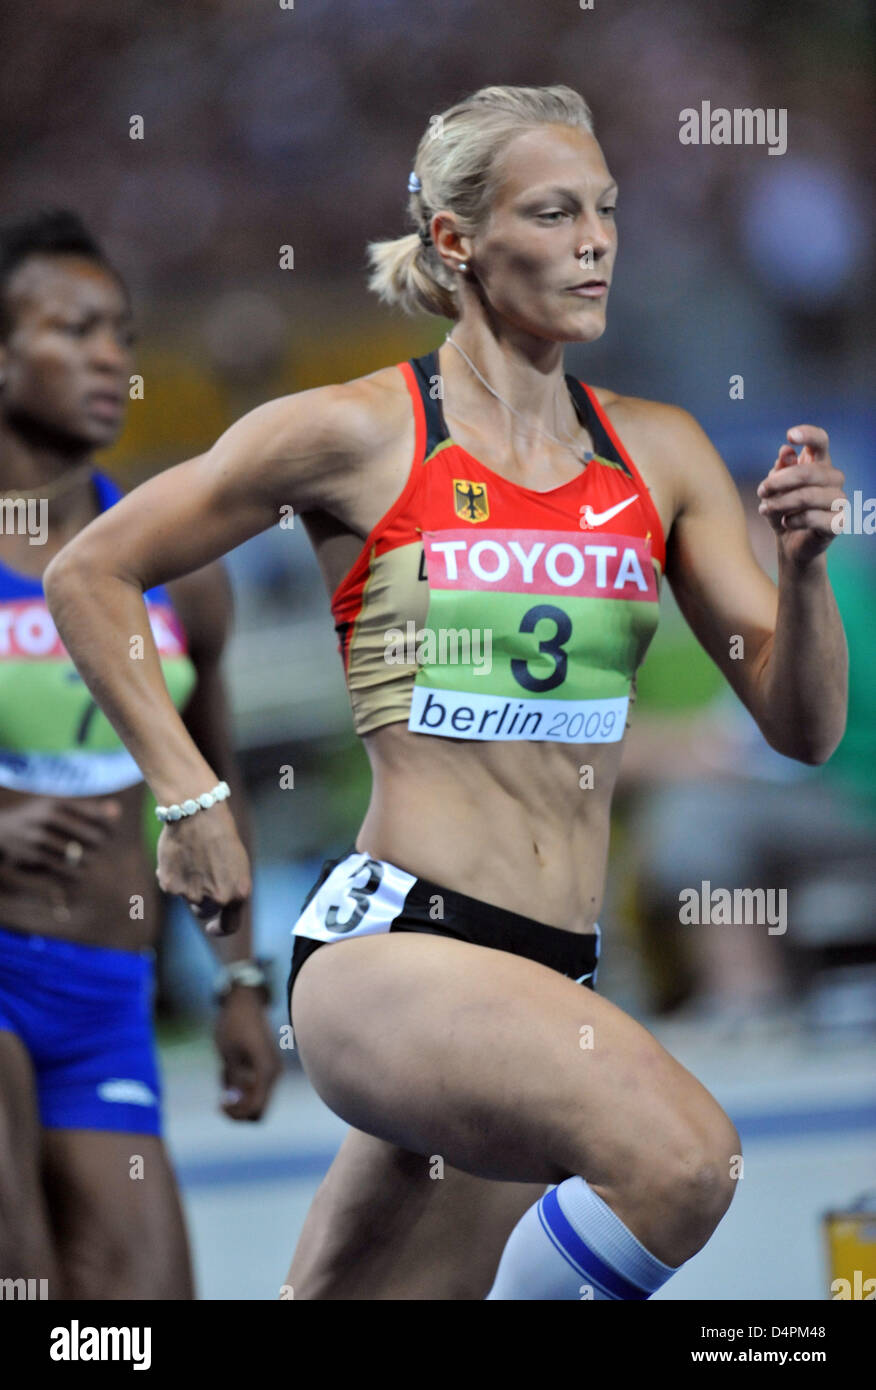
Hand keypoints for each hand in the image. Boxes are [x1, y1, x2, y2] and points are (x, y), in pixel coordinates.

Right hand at [0, 795, 121, 881]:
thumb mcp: (59, 806)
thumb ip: (89, 808)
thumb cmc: (40, 817)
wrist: (2, 829)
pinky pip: (60, 867)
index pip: (95, 814)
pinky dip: (71, 873)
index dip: (108, 827)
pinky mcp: (33, 855)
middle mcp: (49, 816)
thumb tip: (118, 811)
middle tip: (102, 851)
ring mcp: (40, 836)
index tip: (111, 834)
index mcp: (59, 802)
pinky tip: (76, 875)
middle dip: (100, 846)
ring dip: (87, 862)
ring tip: (90, 865)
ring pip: (76, 855)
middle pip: (90, 836)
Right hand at [155, 800, 250, 936]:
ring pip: (187, 898)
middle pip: (204, 912)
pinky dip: (172, 874)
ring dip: (187, 884)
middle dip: (202, 900)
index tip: (212, 927)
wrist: (198, 814)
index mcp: (238, 894)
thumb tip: (218, 904)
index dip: (219, 929)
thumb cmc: (220, 835)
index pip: (230, 926)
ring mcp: (191, 895)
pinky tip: (177, 855)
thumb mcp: (237, 864)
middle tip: (200, 875)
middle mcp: (217, 899)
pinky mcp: (170, 887)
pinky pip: (171, 886)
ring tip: (191, 857)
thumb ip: (229, 887)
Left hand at [214, 986, 281, 1120]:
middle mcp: (273, 1074)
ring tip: (224, 1071)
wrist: (244, 1002)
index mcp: (266, 1071)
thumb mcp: (228, 1054)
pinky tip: (228, 1068)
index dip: (236, 1114)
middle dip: (237, 1109)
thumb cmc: (234, 1024)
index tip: (219, 1102)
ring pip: (253, 1100)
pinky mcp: (264, 1068)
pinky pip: (252, 1088)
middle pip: (257, 1110)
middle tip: (220, 1096)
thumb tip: (236, 1101)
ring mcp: (270, 1071)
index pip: (256, 1109)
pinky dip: (238, 1086)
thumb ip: (234, 1080)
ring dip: (236, 1095)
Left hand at [756, 425, 845, 566]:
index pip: (820, 441)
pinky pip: (812, 518)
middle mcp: (833, 479)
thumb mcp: (774, 489)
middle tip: (760, 491)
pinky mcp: (837, 523)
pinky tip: (785, 523)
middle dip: (779, 482)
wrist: (790, 542)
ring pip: (808, 496)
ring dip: (781, 503)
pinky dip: (792, 520)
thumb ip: (779, 470)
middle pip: (809, 472)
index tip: (789, 435)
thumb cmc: (783, 509)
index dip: (808, 434)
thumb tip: (786, 451)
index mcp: (819, 463)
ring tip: (765, 509)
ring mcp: (839, 501)